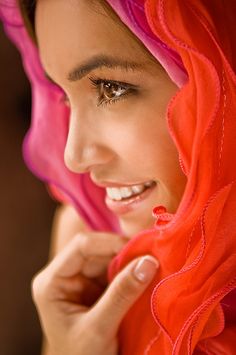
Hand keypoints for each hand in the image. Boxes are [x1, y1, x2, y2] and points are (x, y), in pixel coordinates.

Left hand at [32, 232, 158, 354]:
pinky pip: (115, 270)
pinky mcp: (95, 288)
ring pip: (108, 258)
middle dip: (123, 253)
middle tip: (151, 259)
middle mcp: (65, 276)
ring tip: (151, 267)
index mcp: (51, 282)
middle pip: (96, 250)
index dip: (110, 243)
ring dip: (129, 262)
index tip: (139, 251)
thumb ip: (122, 294)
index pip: (81, 246)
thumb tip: (148, 261)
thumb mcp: (99, 328)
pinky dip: (130, 272)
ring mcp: (80, 281)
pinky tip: (144, 276)